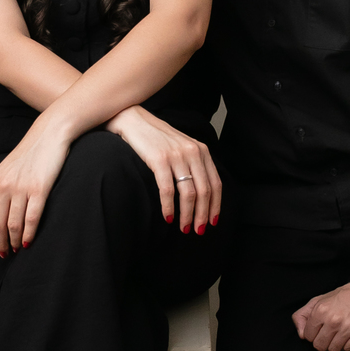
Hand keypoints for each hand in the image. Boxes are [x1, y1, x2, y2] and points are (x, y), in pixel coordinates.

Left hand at [0, 121, 71, 253]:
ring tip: (18, 249)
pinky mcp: (39, 189)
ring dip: (14, 242)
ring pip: (12, 225)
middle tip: (5, 253)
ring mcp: (21, 188)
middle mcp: (4, 185)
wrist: (49, 133)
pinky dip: (29, 234)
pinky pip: (31, 219)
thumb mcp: (8, 168)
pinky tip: (29, 241)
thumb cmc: (32, 152)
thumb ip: (1, 187)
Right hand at [104, 105, 220, 232]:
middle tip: (198, 230)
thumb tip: (201, 193)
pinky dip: (169, 207)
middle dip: (203, 215)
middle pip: (205, 191)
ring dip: (188, 215)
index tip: (212, 222)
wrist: (133, 120)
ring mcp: (176, 156)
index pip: (215, 183)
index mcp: (201, 150)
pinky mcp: (159, 160)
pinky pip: (168, 190)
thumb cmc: (156, 138)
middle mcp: (193, 152)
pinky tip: (168, 217)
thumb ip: (193, 164)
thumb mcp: (181, 147)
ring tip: (184, 228)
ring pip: (189, 193)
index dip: (216, 205)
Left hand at [292, 282, 349, 350]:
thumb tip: (301, 334)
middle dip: (323, 340)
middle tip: (330, 332)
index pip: (308, 336)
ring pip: (334, 349)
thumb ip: (303, 315)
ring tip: (341, 331)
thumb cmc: (344, 296)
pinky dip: (349, 343)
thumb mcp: (319, 300)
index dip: (314, 333)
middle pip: (319, 345)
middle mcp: (333, 320)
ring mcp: (348, 327)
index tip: (320, 328)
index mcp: (321, 311)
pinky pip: (348, 348)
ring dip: (336, 342)